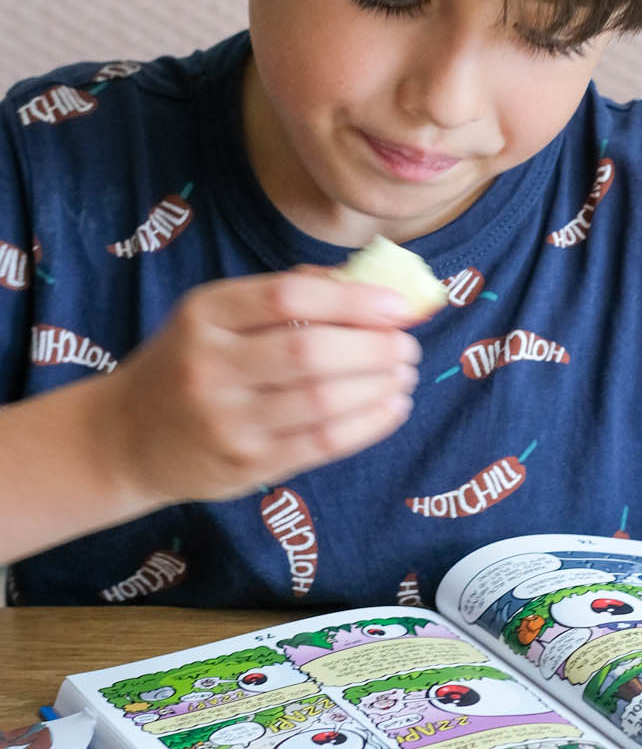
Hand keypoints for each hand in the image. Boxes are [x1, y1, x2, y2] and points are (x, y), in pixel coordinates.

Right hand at [93, 269, 422, 506]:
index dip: (353, 300)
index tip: (398, 306)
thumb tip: (376, 284)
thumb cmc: (192, 362)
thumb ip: (289, 294)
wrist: (127, 437)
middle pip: (309, 351)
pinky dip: (369, 424)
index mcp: (205, 314)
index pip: (288, 296)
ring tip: (405, 375)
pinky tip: (393, 407)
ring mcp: (227, 420)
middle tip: (408, 346)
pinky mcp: (246, 464)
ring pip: (322, 402)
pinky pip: (322, 444)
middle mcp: (210, 366)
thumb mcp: (218, 315)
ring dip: (378, 387)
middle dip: (374, 347)